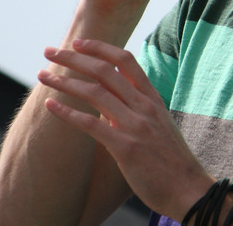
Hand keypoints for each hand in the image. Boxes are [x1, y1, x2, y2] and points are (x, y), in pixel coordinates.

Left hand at [38, 39, 213, 220]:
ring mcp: (135, 125)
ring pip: (94, 92)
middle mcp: (144, 106)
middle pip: (104, 70)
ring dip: (64, 81)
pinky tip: (50, 106)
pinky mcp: (125, 147)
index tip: (78, 43)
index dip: (99, 48)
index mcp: (152, 98)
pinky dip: (67, 112)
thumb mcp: (158, 125)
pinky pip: (90, 124)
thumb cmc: (171, 161)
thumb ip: (135, 110)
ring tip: (43, 75)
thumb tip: (108, 104)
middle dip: (73, 58)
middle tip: (49, 51)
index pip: (125, 60)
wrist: (189, 189)